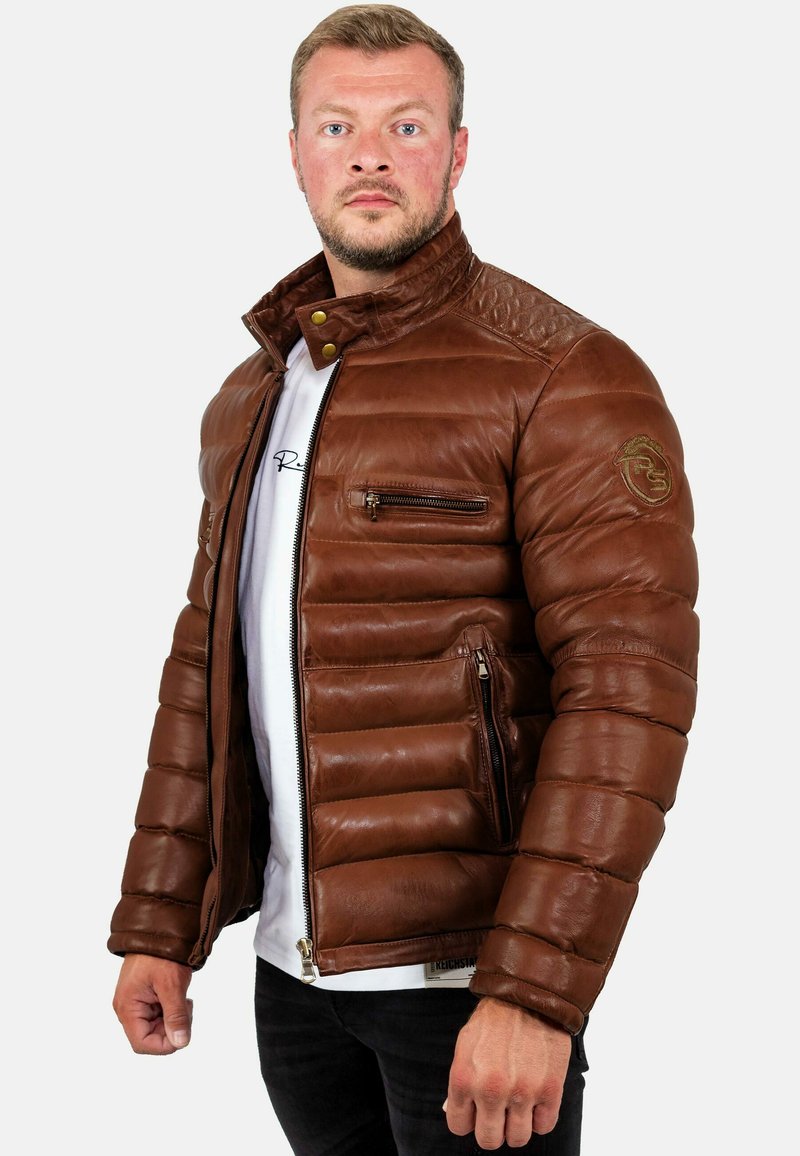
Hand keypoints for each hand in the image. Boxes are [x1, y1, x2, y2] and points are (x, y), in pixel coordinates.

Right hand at [112, 953, 193, 1054]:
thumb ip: (176, 1015)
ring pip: (157, 1027)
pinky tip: (179, 995)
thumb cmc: (161, 953)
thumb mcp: (172, 984)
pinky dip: (172, 1010)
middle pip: (150, 1037)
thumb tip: (181, 1043)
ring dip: (173, 1019)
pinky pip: (159, 1015)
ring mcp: (136, 1003)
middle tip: (186, 1008)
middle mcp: (128, 1008)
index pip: (142, 1043)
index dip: (164, 1044)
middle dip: (171, 1029)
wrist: (159, 928)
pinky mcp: (145, 997)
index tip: (183, 1030)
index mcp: (127, 1007)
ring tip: (183, 999)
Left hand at [444, 995, 571, 1148]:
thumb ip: (460, 1081)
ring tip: (518, 1107)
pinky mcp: (549, 1090)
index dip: (469, 1121)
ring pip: (518, 1139)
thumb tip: (453, 1108)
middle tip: (499, 1114)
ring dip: (517, 1126)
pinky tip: (535, 1101)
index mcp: (465, 1078)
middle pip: (489, 1140)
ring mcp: (522, 1093)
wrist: (528, 995)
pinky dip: (540, 1118)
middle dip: (493, 1129)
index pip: (459, 1127)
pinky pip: (544, 1126)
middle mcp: (491, 1090)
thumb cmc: (496, 1016)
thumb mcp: (465, 1045)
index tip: (476, 1114)